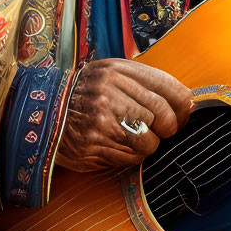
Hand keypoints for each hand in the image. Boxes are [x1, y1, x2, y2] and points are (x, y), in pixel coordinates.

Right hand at [55, 58, 193, 171]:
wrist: (44, 109)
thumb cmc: (85, 92)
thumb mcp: (109, 73)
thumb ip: (144, 82)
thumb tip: (186, 100)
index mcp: (116, 72)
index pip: (166, 87)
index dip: (182, 103)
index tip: (184, 111)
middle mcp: (109, 94)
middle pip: (162, 116)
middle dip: (168, 127)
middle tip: (163, 128)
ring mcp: (100, 122)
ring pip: (149, 142)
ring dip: (149, 143)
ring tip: (136, 136)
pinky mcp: (93, 147)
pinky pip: (131, 158)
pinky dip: (132, 155)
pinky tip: (120, 145)